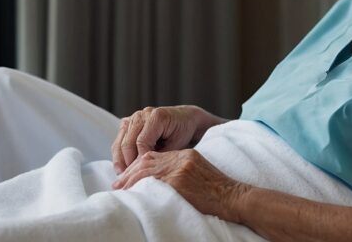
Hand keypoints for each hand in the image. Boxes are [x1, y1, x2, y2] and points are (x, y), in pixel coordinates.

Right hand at [111, 105, 222, 172]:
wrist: (185, 120)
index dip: (140, 160)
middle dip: (128, 163)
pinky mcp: (127, 124)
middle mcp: (142, 115)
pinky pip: (118, 141)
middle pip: (127, 143)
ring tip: (123, 178)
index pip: (141, 142)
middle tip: (130, 181)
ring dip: (120, 161)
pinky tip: (122, 169)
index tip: (142, 175)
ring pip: (119, 143)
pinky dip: (119, 156)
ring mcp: (133, 118)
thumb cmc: (183, 133)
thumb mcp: (176, 146)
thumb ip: (161, 156)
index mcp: (156, 117)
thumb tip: (145, 171)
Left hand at [111, 149, 248, 221]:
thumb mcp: (198, 173)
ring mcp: (179, 168)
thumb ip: (180, 171)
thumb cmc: (218, 191)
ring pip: (146, 170)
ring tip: (120, 190)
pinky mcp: (179, 179)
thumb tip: (158, 182)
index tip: (126, 175)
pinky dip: (140, 187)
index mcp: (184, 154)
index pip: (153, 156)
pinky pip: (154, 181)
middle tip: (117, 183)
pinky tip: (132, 193)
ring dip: (130, 180)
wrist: (234, 196)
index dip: (137, 166)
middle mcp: (180, 157)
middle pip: (147, 161)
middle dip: (129, 172)